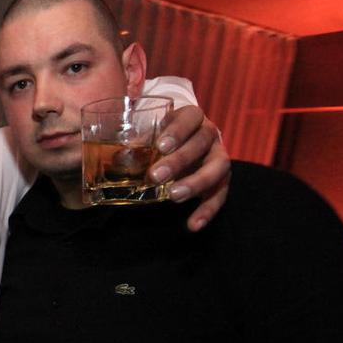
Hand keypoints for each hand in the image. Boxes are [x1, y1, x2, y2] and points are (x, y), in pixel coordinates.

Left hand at [148, 106, 230, 231]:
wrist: (187, 144)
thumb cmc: (164, 137)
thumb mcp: (153, 135)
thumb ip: (139, 144)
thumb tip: (119, 158)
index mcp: (192, 117)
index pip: (190, 117)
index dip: (177, 131)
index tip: (160, 147)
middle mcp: (209, 134)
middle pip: (201, 143)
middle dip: (179, 160)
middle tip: (156, 176)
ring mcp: (219, 156)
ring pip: (218, 167)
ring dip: (196, 182)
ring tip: (174, 197)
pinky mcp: (222, 178)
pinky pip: (220, 194)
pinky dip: (207, 210)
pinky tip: (193, 224)